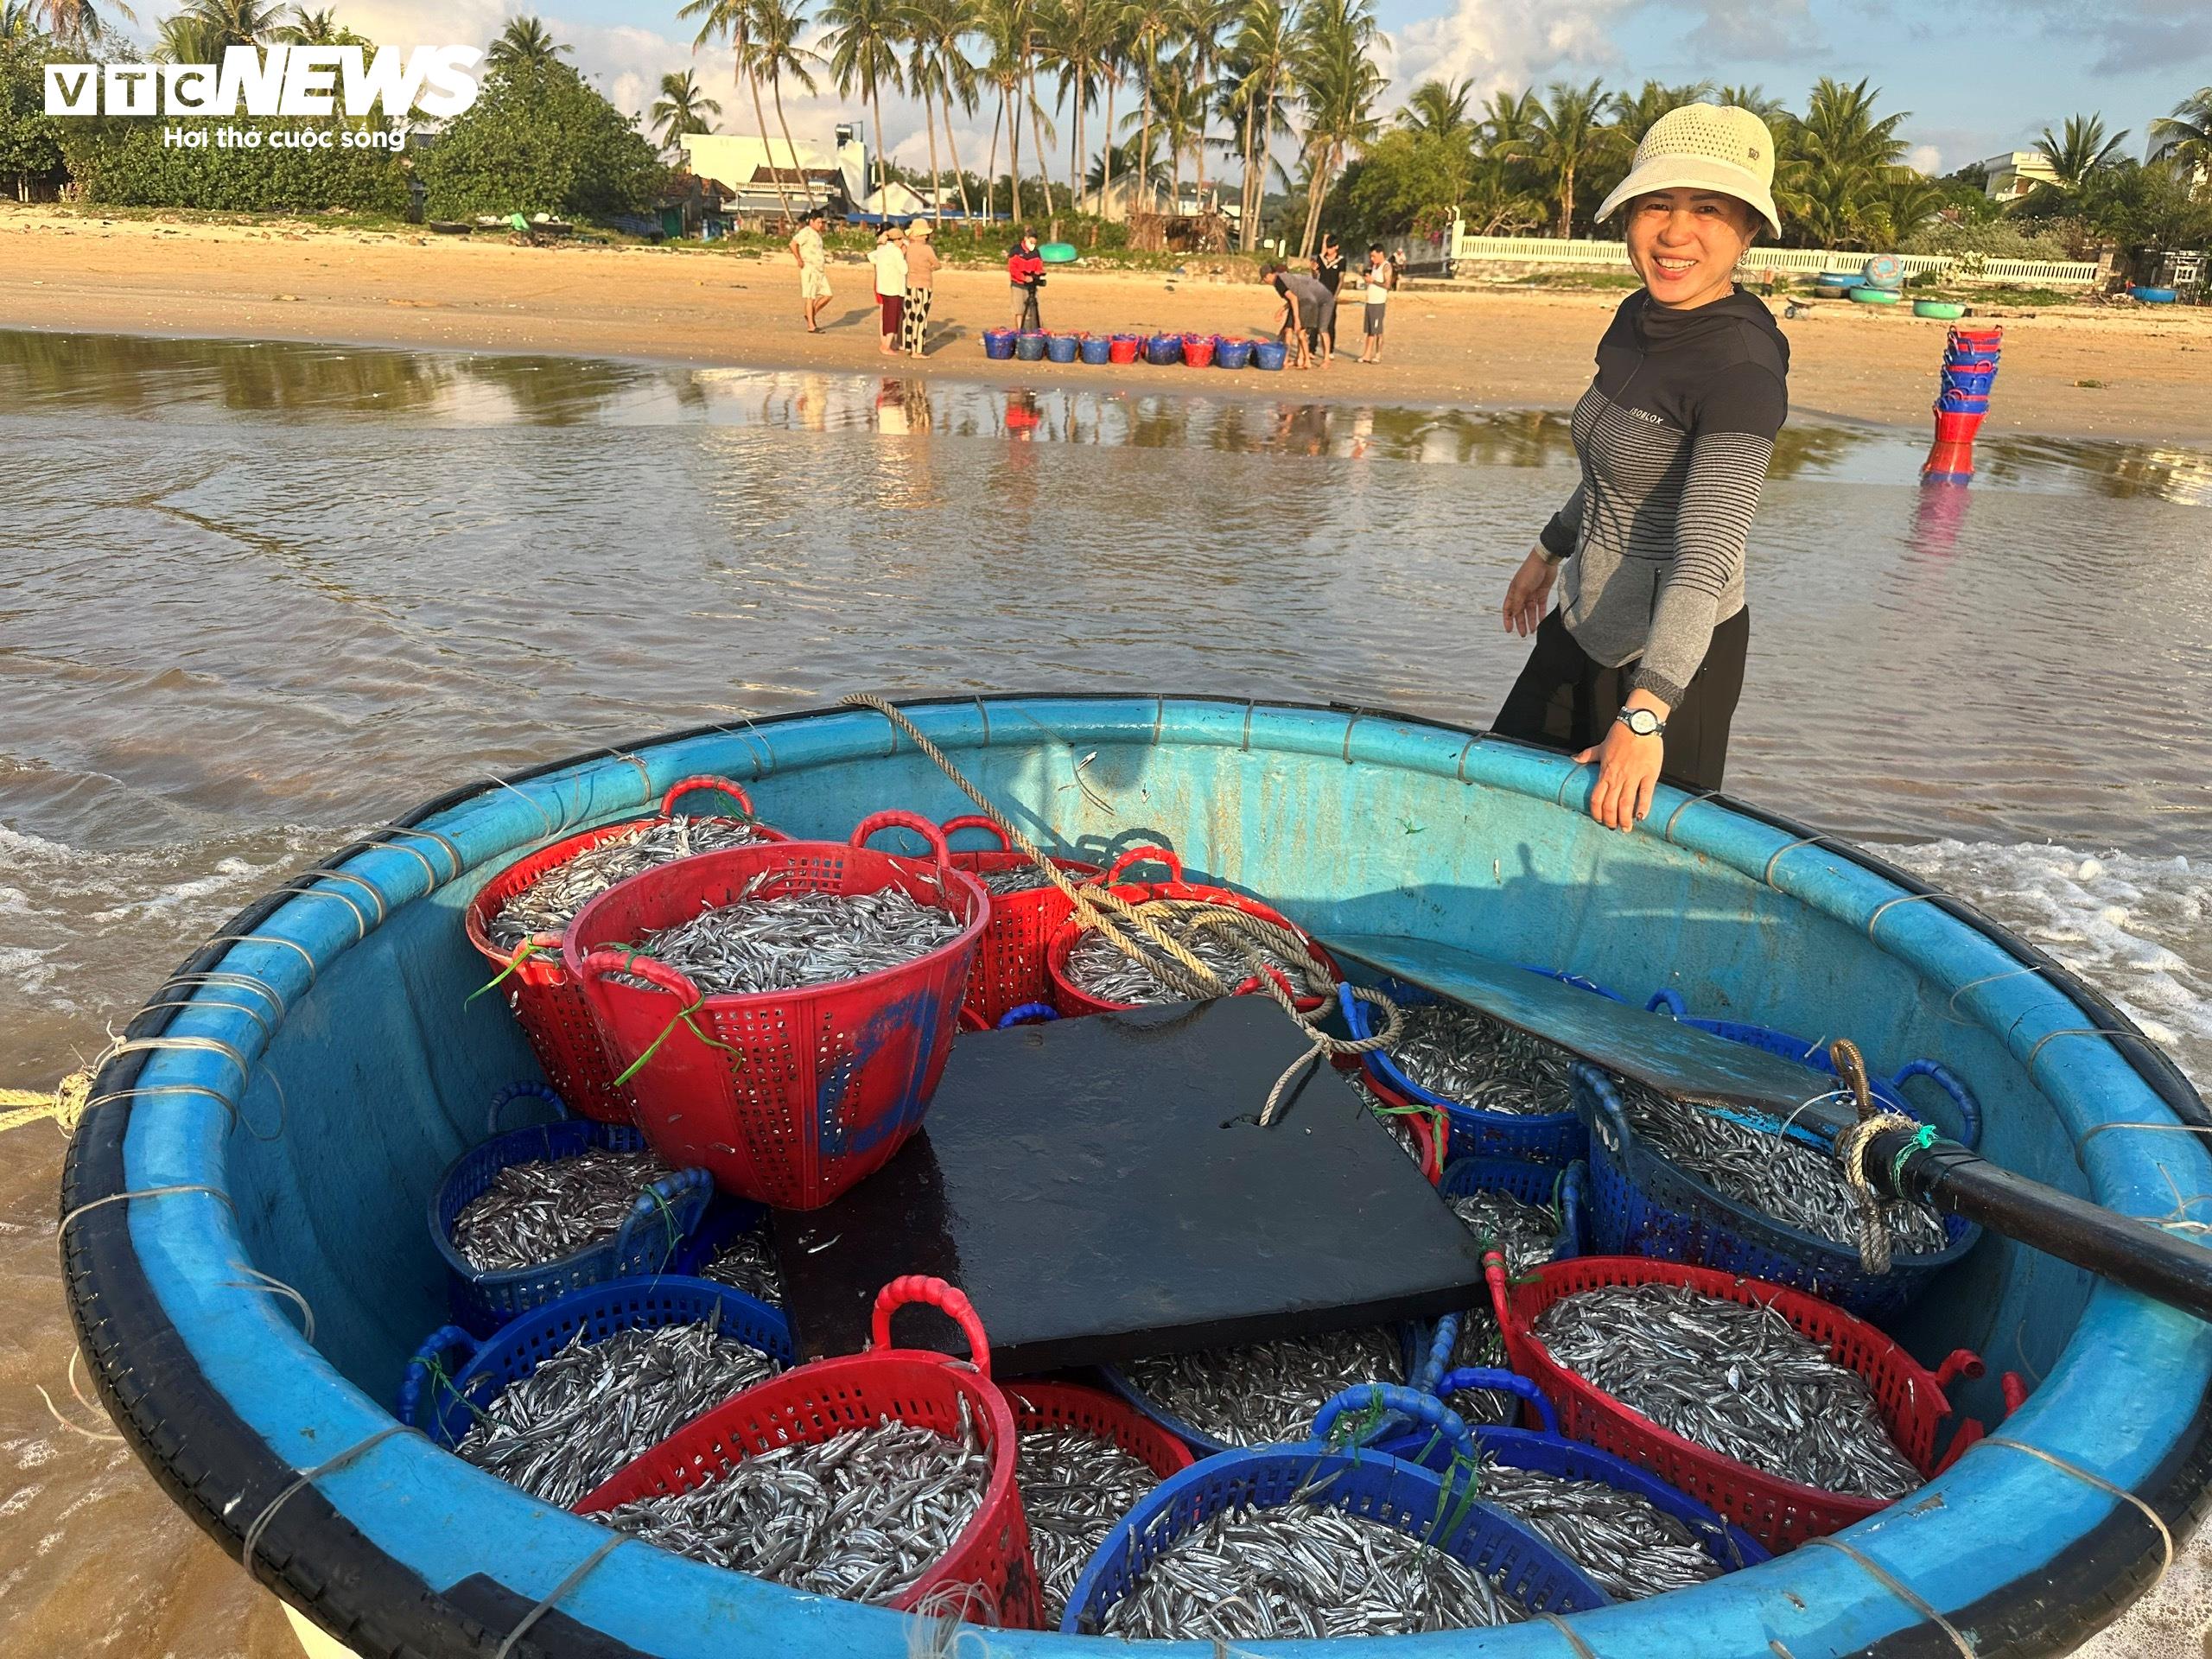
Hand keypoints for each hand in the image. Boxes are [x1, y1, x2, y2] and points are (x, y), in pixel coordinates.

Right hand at [1502, 546, 1554, 636]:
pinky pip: (1541, 606)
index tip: (1509, 630)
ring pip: (1530, 611)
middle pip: (1520, 612)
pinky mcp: (1542, 592)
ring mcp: (1532, 593)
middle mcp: (1522, 593)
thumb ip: (1517, 603)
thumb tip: (1513, 615)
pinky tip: (1541, 621)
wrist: (1545, 560)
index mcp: (1513, 592)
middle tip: (1523, 634)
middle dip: (1521, 623)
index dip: (1507, 620)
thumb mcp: (1521, 588)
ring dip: (1531, 621)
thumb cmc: (1530, 571)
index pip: (1508, 609)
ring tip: (1533, 630)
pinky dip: (1541, 614)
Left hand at [1574, 712, 1665, 832]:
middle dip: (1611, 820)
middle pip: (1610, 805)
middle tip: (1615, 828)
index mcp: (1605, 772)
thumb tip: (1573, 759)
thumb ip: (1588, 755)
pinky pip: (1645, 794)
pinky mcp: (1649, 774)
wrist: (1639, 724)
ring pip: (1626, 803)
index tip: (1600, 820)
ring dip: (1625, 819)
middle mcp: (1617, 777)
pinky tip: (1642, 817)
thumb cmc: (1620, 735)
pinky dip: (1643, 807)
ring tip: (1627, 828)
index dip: (1596, 812)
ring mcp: (1633, 776)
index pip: (1596, 798)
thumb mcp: (1601, 746)